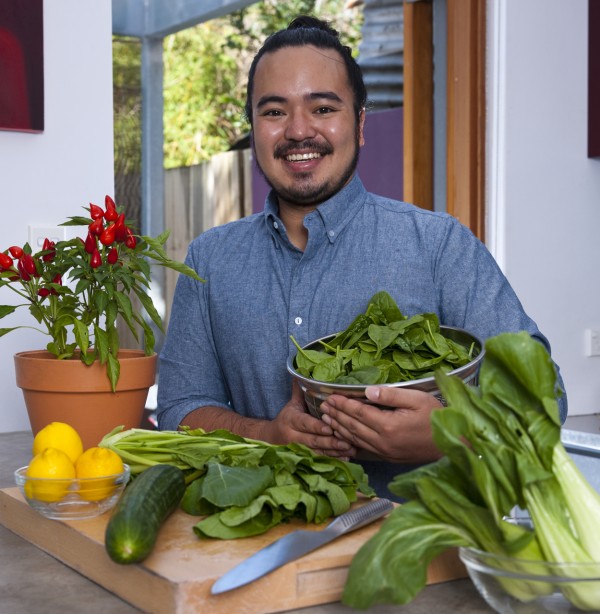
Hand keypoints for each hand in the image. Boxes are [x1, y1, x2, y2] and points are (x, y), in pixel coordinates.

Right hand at [261, 381, 357, 458]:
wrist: (271, 438)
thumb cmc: (286, 418)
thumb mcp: (292, 403)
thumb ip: (300, 390)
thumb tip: (302, 371)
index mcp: (291, 420)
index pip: (304, 423)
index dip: (316, 427)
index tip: (329, 428)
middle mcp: (294, 436)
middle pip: (313, 440)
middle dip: (331, 442)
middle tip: (347, 442)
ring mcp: (299, 449)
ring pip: (318, 452)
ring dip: (335, 452)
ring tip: (351, 450)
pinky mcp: (305, 457)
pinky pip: (320, 459)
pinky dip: (333, 459)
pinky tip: (346, 459)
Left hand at [319, 386, 443, 462]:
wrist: (452, 444)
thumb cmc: (436, 417)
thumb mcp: (417, 399)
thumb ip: (391, 395)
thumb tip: (368, 391)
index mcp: (388, 425)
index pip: (358, 413)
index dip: (343, 404)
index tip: (330, 396)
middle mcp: (383, 441)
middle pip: (353, 427)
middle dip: (336, 415)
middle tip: (323, 406)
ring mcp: (385, 451)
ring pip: (355, 439)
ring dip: (339, 428)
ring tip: (327, 419)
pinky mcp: (388, 457)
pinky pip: (363, 448)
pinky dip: (350, 440)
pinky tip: (343, 436)